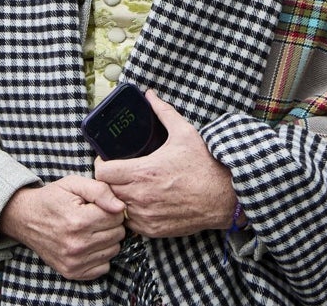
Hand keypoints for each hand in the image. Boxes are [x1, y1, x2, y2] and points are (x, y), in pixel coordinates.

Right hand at [0, 175, 125, 279]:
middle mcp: (77, 244)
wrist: (25, 218)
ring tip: (91, 229)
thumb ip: (100, 191)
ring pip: (113, 251)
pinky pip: (103, 268)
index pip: (117, 217)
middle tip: (95, 217)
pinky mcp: (71, 272)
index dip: (111, 208)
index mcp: (78, 221)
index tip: (98, 206)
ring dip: (107, 239)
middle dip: (110, 223)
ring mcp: (73, 261)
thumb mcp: (73, 183)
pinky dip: (100, 256)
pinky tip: (88, 244)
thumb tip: (121, 207)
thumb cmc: (52, 198)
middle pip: (117, 234)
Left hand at [95, 90, 236, 238]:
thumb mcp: (184, 133)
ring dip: (119, 198)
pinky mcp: (154, 230)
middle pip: (106, 190)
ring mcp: (147, 215)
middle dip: (109, 181)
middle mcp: (141, 196)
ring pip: (117, 208)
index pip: (102, 173)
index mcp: (144, 171)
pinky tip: (141, 203)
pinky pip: (131, 224)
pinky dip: (131, 214)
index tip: (107, 160)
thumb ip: (163, 112)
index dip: (101, 165)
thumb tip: (150, 95)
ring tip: (128, 187)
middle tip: (117, 173)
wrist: (225, 197)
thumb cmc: (205, 166)